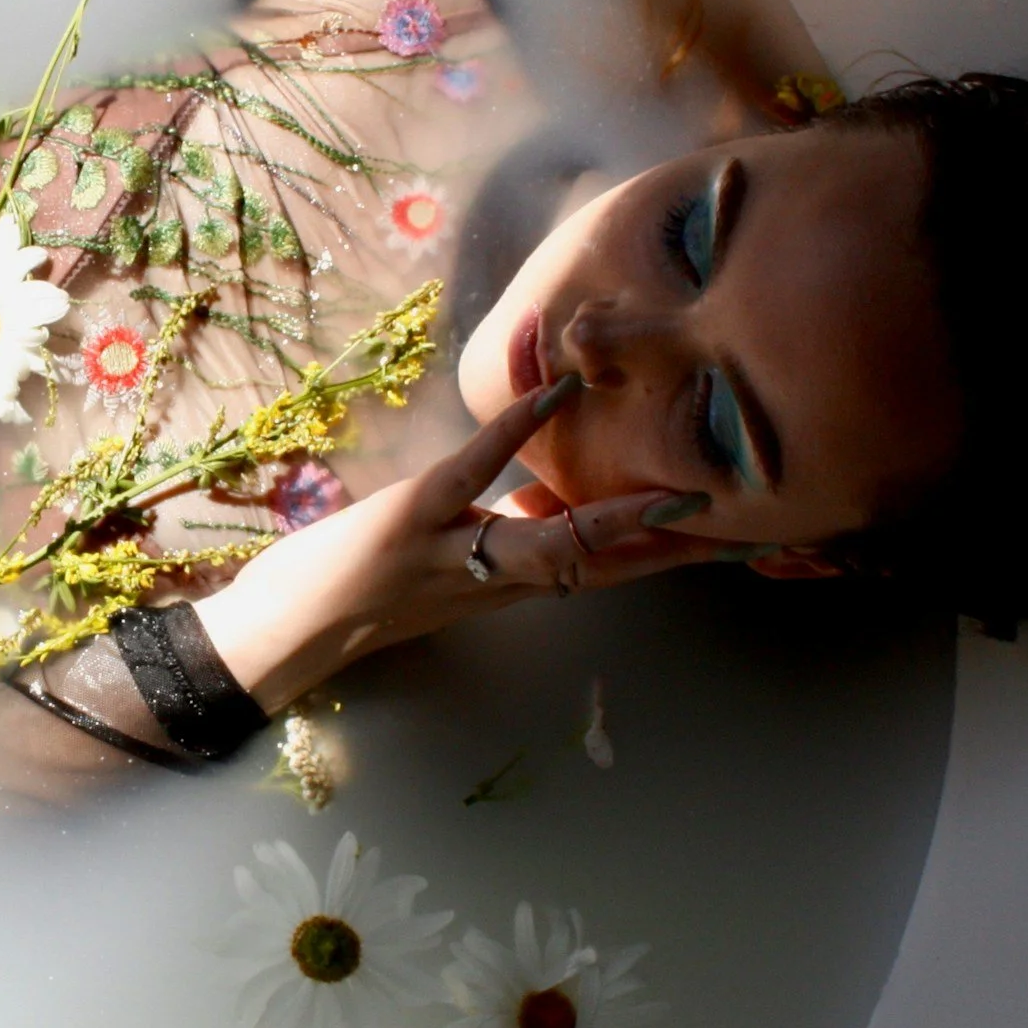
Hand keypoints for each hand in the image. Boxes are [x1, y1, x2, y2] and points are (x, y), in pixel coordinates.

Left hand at [190, 377, 738, 710]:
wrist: (284, 634)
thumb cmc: (357, 593)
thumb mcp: (448, 572)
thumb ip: (505, 541)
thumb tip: (555, 502)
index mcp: (504, 588)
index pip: (604, 575)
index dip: (670, 557)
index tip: (738, 541)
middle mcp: (490, 581)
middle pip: (599, 569)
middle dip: (672, 550)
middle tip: (744, 530)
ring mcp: (451, 550)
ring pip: (551, 541)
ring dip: (617, 517)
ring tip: (680, 489)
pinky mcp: (409, 517)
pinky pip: (472, 470)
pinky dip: (514, 430)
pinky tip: (554, 393)